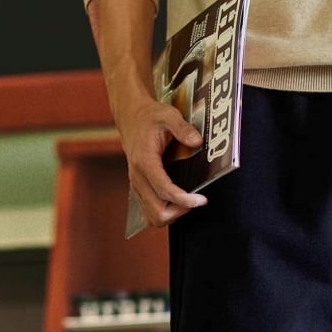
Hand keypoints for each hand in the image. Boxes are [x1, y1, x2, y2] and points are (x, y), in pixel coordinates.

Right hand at [117, 97, 207, 227]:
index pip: (164, 190)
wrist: (131, 118)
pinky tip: (177, 203)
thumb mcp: (168, 115)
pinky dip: (165, 213)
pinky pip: (150, 212)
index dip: (184, 200)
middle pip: (158, 211)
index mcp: (144, 161)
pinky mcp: (138, 189)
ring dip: (173, 215)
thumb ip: (183, 128)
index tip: (201, 200)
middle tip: (196, 201)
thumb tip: (197, 141)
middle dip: (179, 211)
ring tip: (187, 202)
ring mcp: (136, 185)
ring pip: (153, 217)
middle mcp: (137, 177)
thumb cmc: (150, 117)